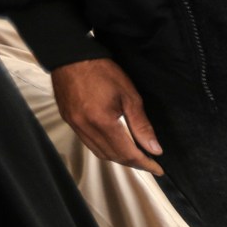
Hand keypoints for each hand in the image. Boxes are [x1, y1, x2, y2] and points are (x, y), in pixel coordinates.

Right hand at [53, 58, 162, 173]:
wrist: (71, 56)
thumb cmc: (102, 71)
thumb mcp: (130, 96)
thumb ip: (142, 126)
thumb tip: (154, 148)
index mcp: (102, 122)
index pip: (127, 153)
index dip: (145, 164)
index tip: (158, 170)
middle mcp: (85, 127)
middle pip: (113, 156)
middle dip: (134, 163)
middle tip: (150, 163)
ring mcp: (75, 125)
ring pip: (99, 153)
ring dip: (119, 158)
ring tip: (135, 157)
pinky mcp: (69, 120)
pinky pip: (88, 143)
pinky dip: (104, 149)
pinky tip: (115, 146)